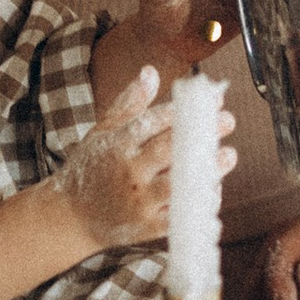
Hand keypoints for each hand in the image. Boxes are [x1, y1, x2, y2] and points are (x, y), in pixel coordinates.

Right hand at [56, 67, 230, 251]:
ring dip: (207, 171)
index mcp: (117, 145)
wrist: (71, 218)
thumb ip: (130, 104)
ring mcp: (139, 202)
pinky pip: (179, 216)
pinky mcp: (147, 227)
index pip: (153, 122)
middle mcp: (128, 173)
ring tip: (228, 156)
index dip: (184, 109)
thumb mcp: (103, 132)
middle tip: (228, 121)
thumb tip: (151, 72)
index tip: (213, 98)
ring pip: (178, 185)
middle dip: (202, 135)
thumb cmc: (92, 169)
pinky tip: (214, 189)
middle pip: (169, 151)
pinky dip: (199, 205)